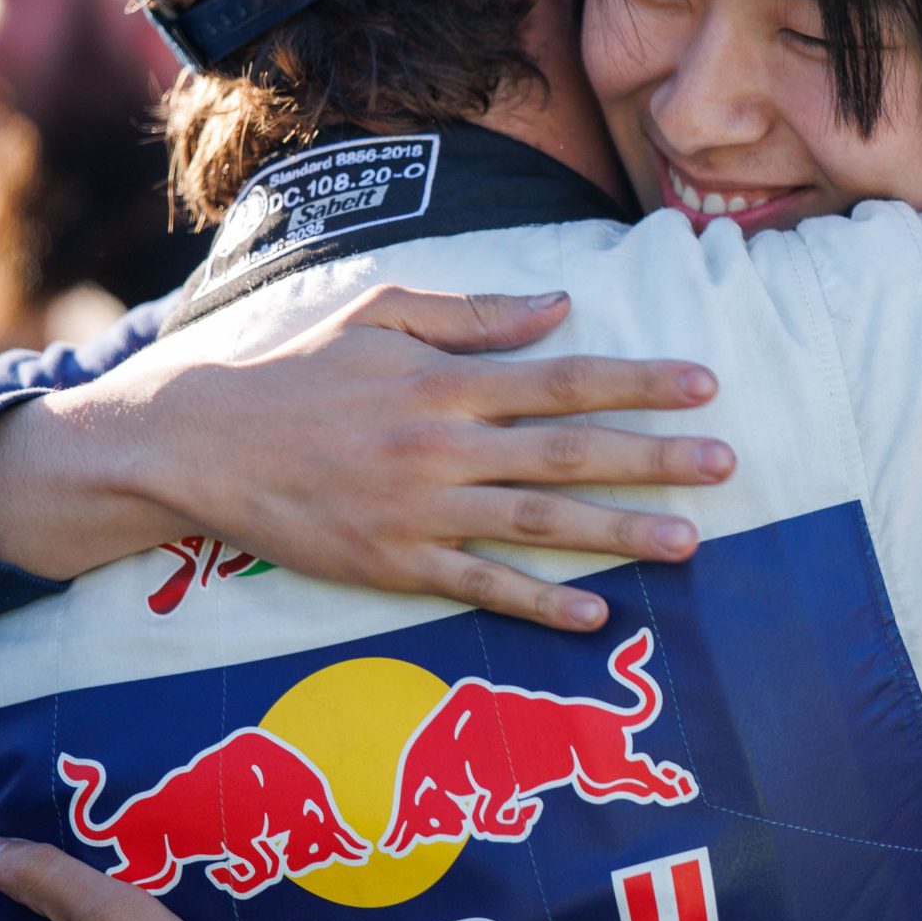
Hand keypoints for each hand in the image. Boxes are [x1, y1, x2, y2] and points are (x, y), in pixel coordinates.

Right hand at [0, 285, 736, 631]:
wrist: (194, 443)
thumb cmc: (289, 369)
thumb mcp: (376, 313)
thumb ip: (471, 314)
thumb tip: (558, 306)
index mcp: (442, 378)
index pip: (563, 376)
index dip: (639, 380)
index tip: (704, 384)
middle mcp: (440, 444)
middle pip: (568, 453)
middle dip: (654, 458)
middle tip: (727, 464)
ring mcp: (417, 511)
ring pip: (538, 525)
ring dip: (620, 534)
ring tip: (691, 540)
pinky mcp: (391, 565)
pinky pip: (479, 588)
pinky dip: (540, 603)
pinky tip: (597, 614)